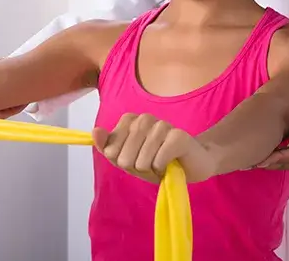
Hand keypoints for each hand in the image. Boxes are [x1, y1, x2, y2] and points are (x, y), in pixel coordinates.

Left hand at [92, 113, 216, 183]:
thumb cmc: (157, 162)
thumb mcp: (129, 160)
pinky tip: (172, 164)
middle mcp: (144, 118)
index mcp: (130, 120)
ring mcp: (162, 125)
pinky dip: (162, 169)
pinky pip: (158, 160)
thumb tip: (95, 131)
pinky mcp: (178, 136)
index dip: (123, 161)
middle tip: (151, 164)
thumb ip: (109, 147)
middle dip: (137, 168)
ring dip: (151, 170)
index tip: (136, 159)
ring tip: (162, 164)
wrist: (193, 166)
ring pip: (141, 160)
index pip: (111, 150)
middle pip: (124, 157)